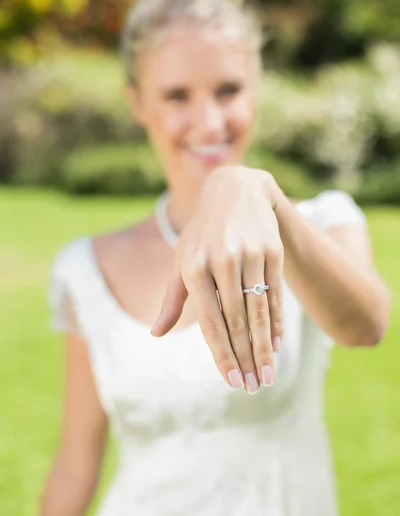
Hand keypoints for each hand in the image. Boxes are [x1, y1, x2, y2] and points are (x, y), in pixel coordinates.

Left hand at [151, 166, 283, 393]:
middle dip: (245, 357)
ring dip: (264, 347)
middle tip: (253, 387)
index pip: (210, 321)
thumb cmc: (202, 234)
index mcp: (194, 267)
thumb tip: (156, 335)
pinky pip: (276, 292)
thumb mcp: (182, 260)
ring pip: (259, 310)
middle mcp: (222, 261)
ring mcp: (249, 254)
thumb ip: (172, 299)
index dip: (222, 354)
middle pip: (237, 320)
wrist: (234, 190)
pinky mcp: (272, 249)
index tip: (231, 381)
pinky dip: (277, 321)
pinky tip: (278, 343)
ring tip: (268, 375)